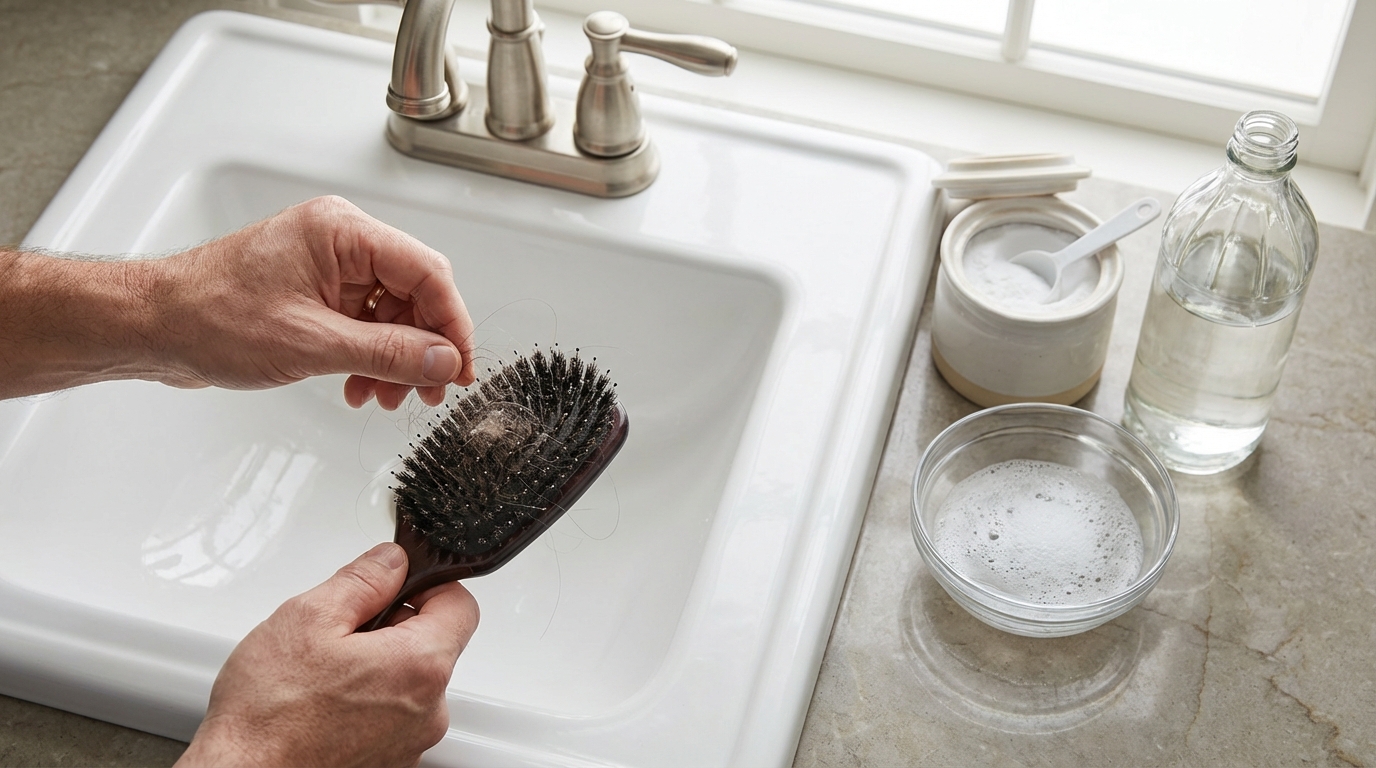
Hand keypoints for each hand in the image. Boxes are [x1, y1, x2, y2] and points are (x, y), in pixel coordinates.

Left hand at [152, 196, 476, 408]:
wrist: (152, 328)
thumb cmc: (208, 316)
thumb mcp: (311, 344)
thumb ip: (388, 353)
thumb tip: (442, 361)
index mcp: (342, 232)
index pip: (427, 272)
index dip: (452, 324)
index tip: (459, 367)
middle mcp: (339, 243)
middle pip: (414, 294)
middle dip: (422, 348)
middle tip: (429, 391)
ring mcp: (327, 269)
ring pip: (391, 315)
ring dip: (395, 361)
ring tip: (387, 397)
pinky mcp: (314, 294)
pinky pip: (363, 325)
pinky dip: (369, 359)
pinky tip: (360, 387)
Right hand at [176, 543, 479, 767]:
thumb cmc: (268, 713)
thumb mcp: (309, 617)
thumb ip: (363, 580)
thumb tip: (391, 562)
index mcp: (420, 666)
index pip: (460, 605)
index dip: (427, 585)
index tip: (395, 584)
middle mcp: (428, 710)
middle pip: (434, 644)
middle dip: (394, 627)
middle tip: (342, 630)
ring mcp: (411, 741)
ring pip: (410, 681)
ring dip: (378, 666)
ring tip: (325, 672)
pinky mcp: (390, 759)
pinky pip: (394, 715)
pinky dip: (368, 701)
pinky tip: (326, 702)